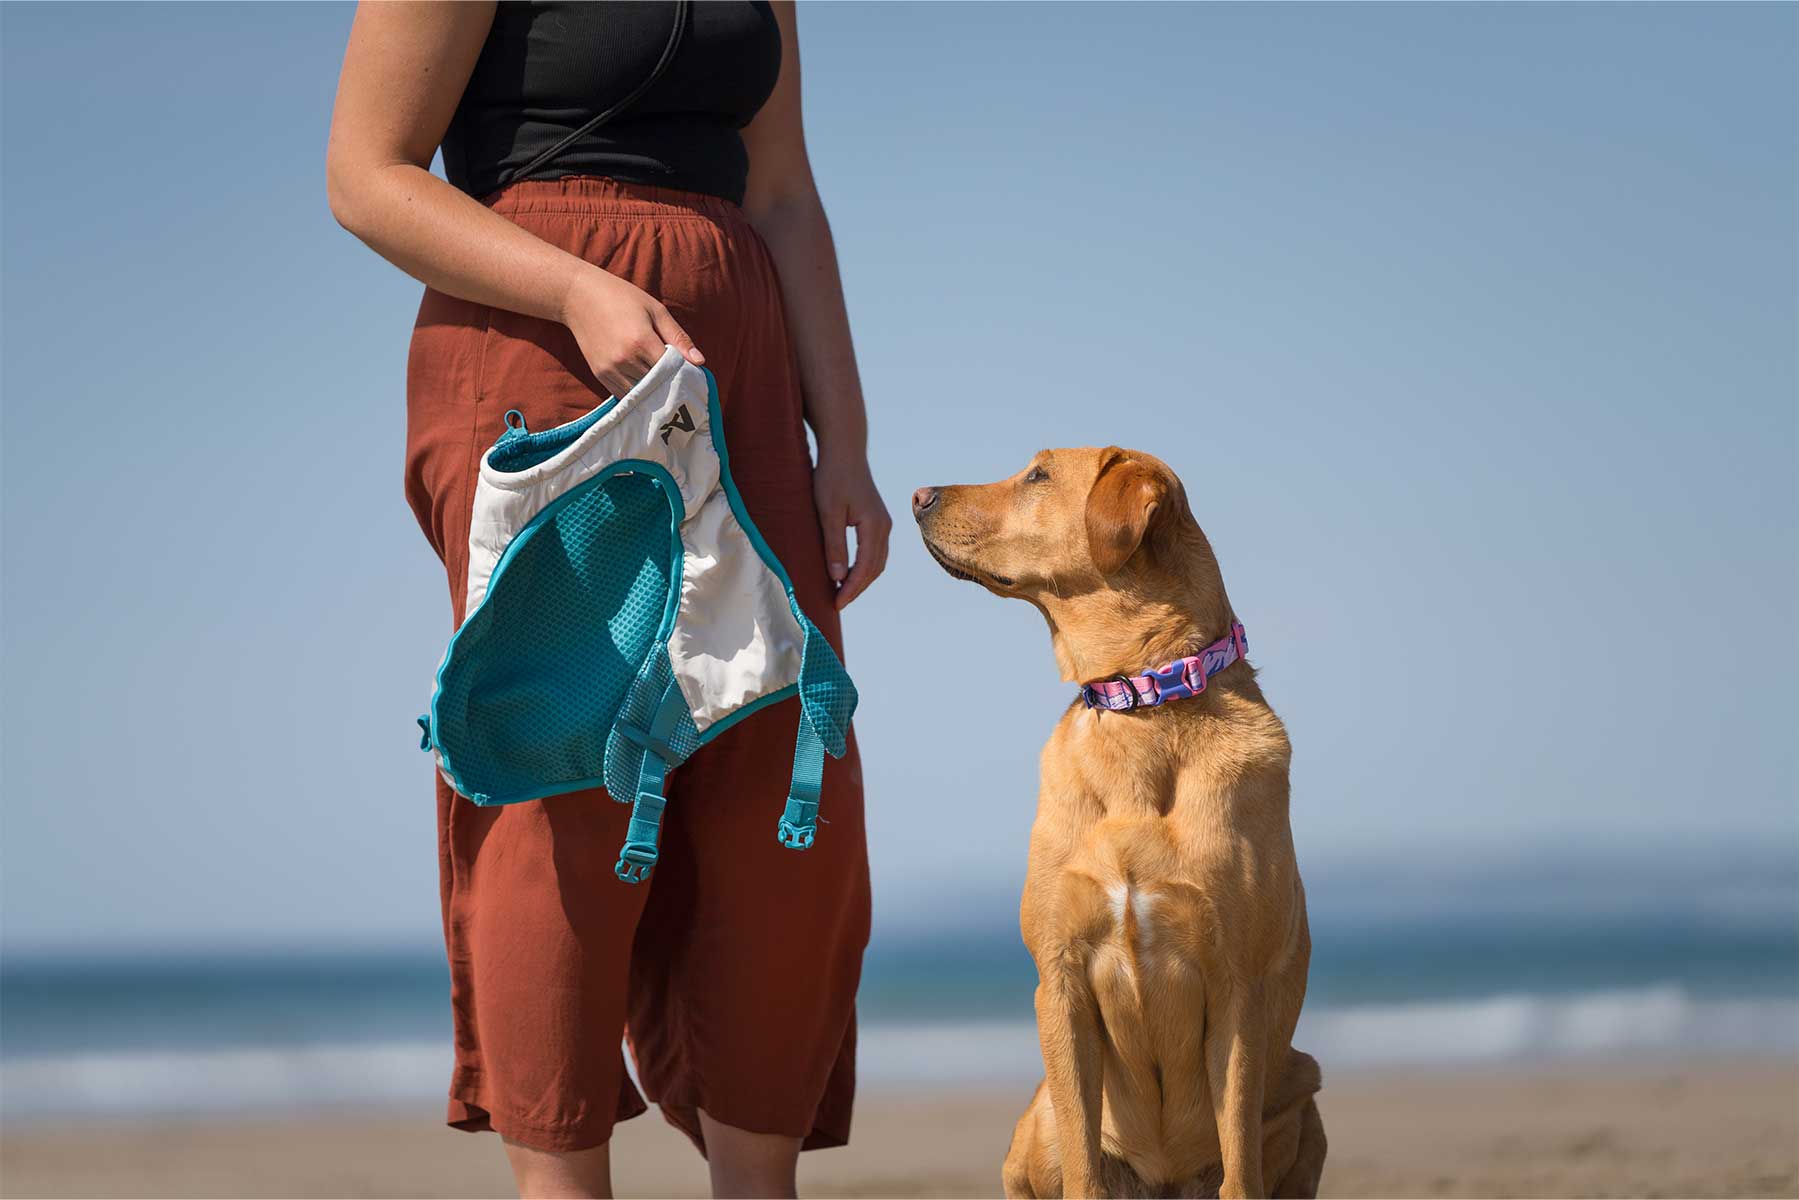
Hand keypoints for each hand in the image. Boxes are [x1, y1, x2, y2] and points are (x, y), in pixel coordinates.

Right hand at [560, 266, 704, 397]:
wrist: (578, 296)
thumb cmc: (621, 297)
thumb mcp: (655, 310)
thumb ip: (678, 337)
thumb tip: (700, 361)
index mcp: (642, 341)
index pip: (671, 371)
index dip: (683, 373)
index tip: (690, 372)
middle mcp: (625, 359)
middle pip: (657, 385)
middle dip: (669, 384)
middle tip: (679, 380)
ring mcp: (610, 370)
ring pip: (641, 394)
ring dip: (653, 391)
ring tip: (661, 382)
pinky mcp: (599, 375)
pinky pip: (623, 394)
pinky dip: (636, 392)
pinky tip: (644, 382)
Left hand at [813, 448, 889, 608]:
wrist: (844, 450)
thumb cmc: (832, 477)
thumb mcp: (828, 512)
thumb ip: (834, 544)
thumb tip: (837, 577)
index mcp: (875, 526)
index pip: (865, 568)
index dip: (851, 589)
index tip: (836, 604)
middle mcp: (884, 527)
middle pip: (875, 569)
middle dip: (857, 588)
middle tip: (836, 603)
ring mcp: (883, 523)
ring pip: (877, 562)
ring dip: (861, 579)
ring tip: (841, 592)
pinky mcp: (877, 520)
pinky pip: (874, 552)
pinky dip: (863, 567)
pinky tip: (847, 572)